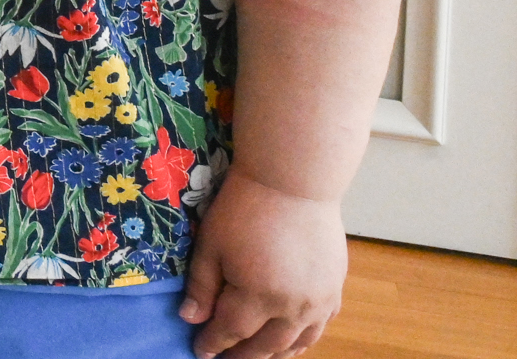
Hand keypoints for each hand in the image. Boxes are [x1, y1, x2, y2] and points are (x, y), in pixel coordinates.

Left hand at [182, 170, 348, 358]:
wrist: (293, 183)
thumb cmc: (244, 209)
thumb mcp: (211, 245)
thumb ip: (202, 286)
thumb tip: (191, 320)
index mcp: (257, 296)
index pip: (231, 332)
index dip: (213, 343)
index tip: (199, 350)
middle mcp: (292, 308)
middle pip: (265, 344)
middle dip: (242, 355)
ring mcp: (318, 302)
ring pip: (296, 343)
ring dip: (274, 354)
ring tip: (256, 356)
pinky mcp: (334, 290)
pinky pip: (319, 328)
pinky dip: (303, 341)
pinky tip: (291, 342)